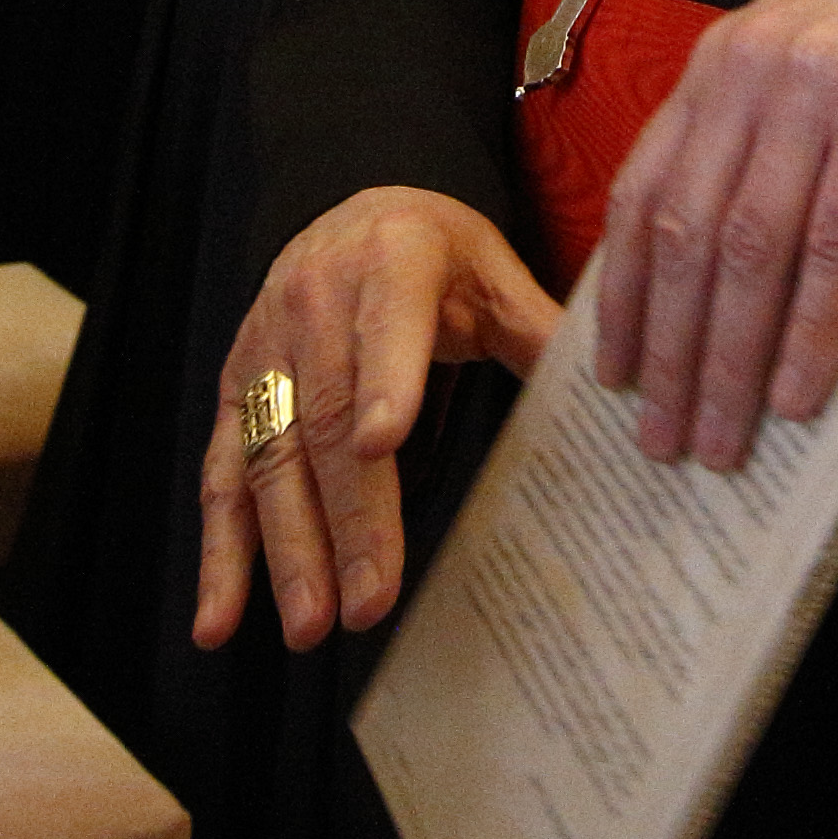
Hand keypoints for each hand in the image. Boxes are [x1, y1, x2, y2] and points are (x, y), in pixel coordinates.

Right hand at [196, 187, 558, 652]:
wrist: (348, 210)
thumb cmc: (436, 253)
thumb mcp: (494, 272)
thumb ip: (540, 331)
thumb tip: (618, 390)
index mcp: (392, 262)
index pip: (387, 326)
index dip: (386, 383)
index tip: (385, 444)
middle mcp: (314, 303)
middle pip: (326, 418)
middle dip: (349, 517)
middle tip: (368, 603)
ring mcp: (264, 351)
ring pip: (270, 458)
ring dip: (287, 550)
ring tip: (309, 628)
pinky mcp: (234, 393)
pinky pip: (222, 477)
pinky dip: (220, 554)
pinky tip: (219, 621)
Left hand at [597, 0, 837, 469]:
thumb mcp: (780, 86)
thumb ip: (739, 166)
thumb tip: (703, 314)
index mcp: (710, 72)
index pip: (642, 197)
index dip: (621, 296)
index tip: (611, 376)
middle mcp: (747, 78)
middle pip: (689, 236)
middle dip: (672, 352)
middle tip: (665, 440)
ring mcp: (813, 95)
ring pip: (752, 250)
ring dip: (733, 358)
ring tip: (723, 437)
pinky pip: (836, 245)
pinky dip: (812, 329)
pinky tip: (799, 391)